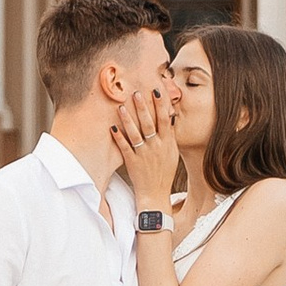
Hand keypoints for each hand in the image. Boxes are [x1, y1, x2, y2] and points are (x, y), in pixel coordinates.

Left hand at [114, 93, 179, 212]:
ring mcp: (144, 154)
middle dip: (143, 107)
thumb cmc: (164, 172)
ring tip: (121, 106)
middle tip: (136, 93)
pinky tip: (113, 127)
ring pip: (135, 134)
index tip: (156, 90)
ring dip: (128, 120)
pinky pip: (125, 147)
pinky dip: (119, 137)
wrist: (156, 194)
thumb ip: (171, 135)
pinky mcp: (133, 162)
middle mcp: (156, 147)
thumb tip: (171, 116)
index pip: (165, 119)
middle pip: (149, 123)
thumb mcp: (172, 153)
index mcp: (167, 143)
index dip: (161, 104)